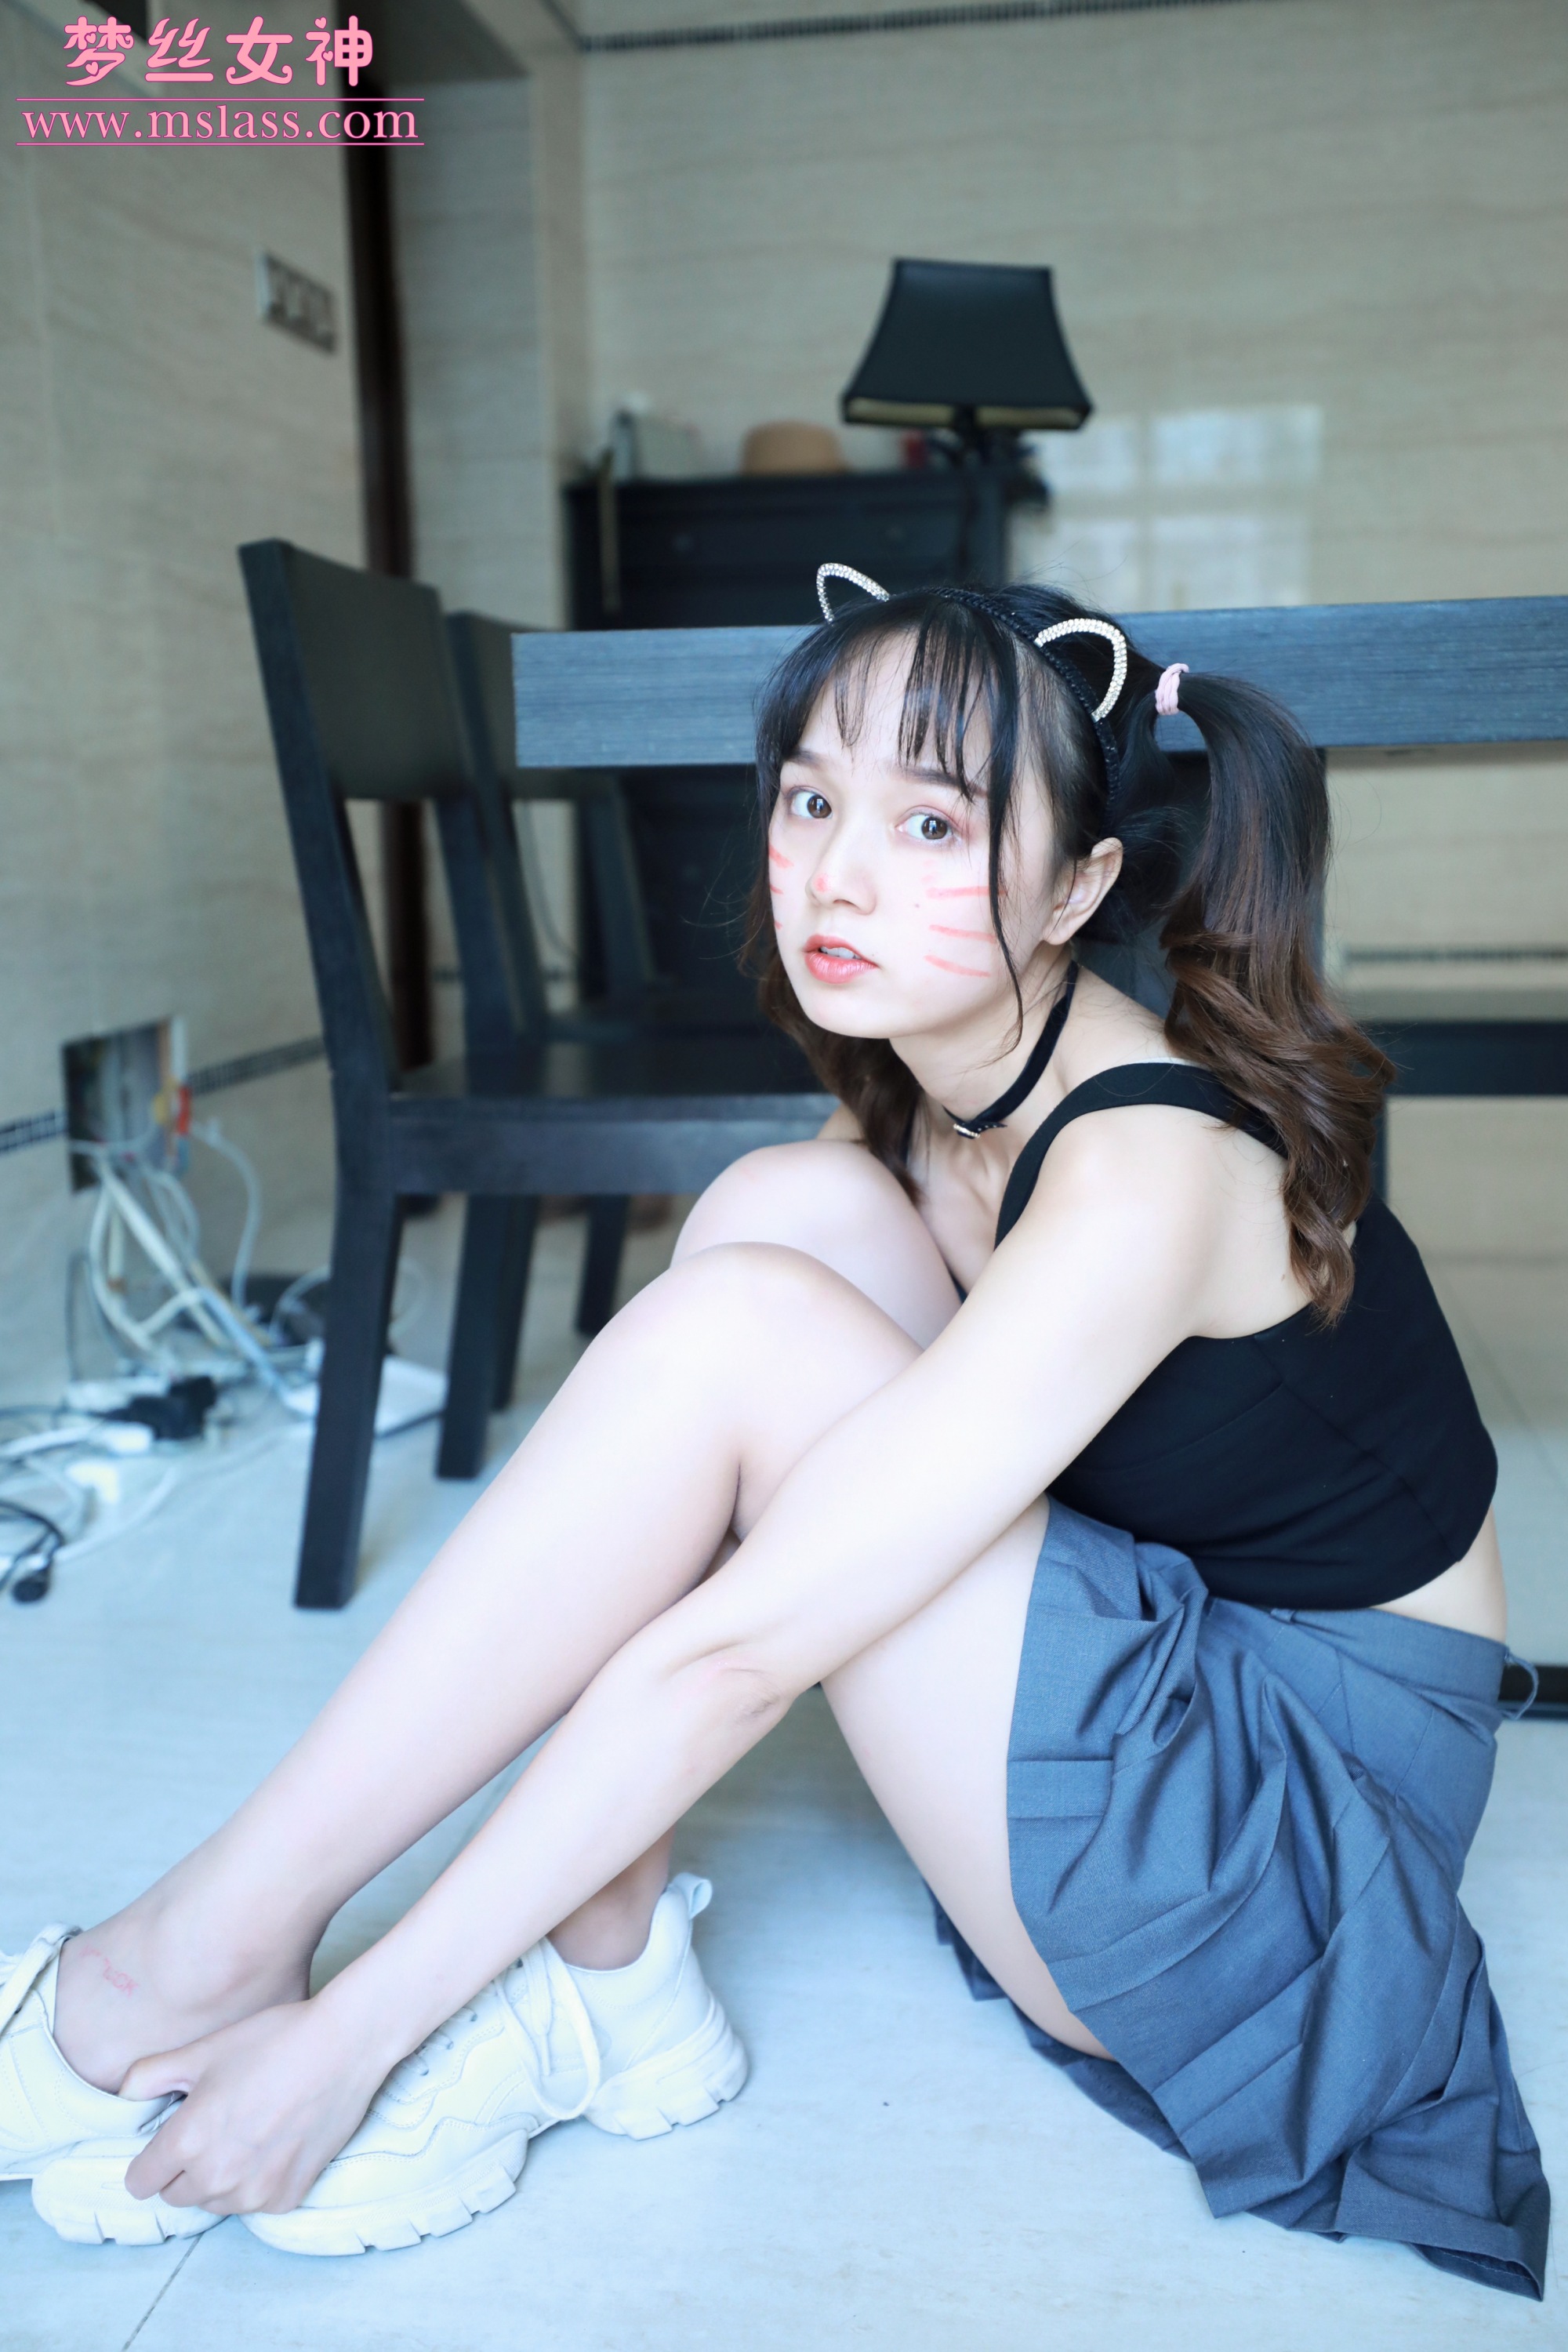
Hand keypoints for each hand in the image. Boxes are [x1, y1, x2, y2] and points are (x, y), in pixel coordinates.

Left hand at [118, 1999, 389, 2215]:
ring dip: (220, 2179)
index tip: (168, 2139)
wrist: (344, 2046)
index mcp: (188, 2141)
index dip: (149, 2159)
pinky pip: (255, 2204)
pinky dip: (258, 2183)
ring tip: (246, 2133)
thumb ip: (149, 2075)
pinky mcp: (289, 2196)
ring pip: (216, 2202)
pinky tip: (274, 2144)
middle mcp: (217, 2176)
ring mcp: (255, 2191)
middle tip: (213, 2127)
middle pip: (176, 2195)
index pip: (140, 2182)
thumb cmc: (273, 2040)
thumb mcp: (204, 2049)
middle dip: (184, 2168)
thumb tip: (122, 2096)